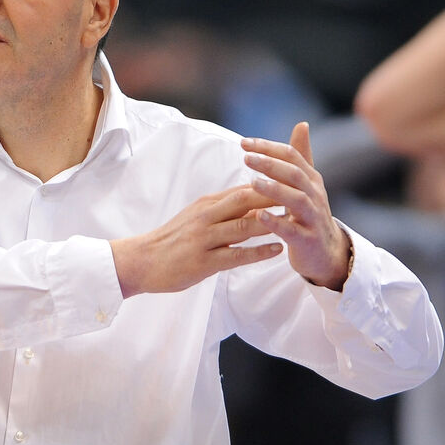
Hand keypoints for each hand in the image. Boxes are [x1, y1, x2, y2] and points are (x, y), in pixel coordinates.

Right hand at [111, 186, 282, 297]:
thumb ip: (224, 208)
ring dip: (272, 222)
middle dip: (276, 195)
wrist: (141, 260)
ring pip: (244, 226)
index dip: (272, 184)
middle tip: (303, 194)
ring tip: (296, 220)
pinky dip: (258, 252)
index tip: (296, 182)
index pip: (244, 188)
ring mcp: (205, 239)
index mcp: (208, 204)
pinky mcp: (203, 262)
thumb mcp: (198, 216)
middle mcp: (207, 216)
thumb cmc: (174, 239)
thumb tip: (252, 198)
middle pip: (247, 200)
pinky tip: (278, 250)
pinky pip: (236, 255)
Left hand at [242, 122, 351, 290]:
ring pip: (296, 199)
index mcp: (311, 179)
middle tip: (246, 158)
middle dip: (270, 164)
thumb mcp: (307, 184)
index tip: (243, 143)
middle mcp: (315, 195)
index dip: (268, 147)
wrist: (326, 253)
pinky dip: (276, 223)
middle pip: (294, 174)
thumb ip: (301, 156)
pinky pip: (293, 230)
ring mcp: (314, 218)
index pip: (291, 155)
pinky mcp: (309, 240)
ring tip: (252, 182)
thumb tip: (302, 124)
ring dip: (274, 190)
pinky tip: (260, 216)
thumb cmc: (309, 215)